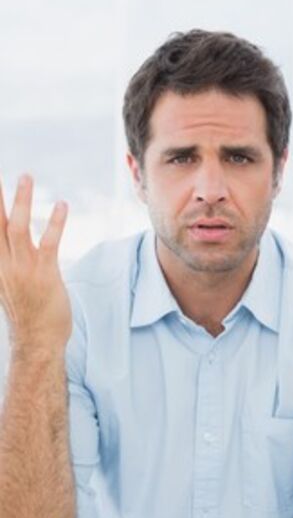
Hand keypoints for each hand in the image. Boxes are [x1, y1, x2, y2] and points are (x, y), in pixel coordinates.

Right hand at [0, 175, 70, 350]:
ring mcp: (23, 269)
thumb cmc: (30, 313)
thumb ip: (10, 262)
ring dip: (20, 200)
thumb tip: (12, 243)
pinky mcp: (44, 274)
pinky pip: (49, 242)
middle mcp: (3, 264)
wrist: (38, 341)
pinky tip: (62, 205)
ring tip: (25, 176)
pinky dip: (55, 222)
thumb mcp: (12, 284)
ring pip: (16, 228)